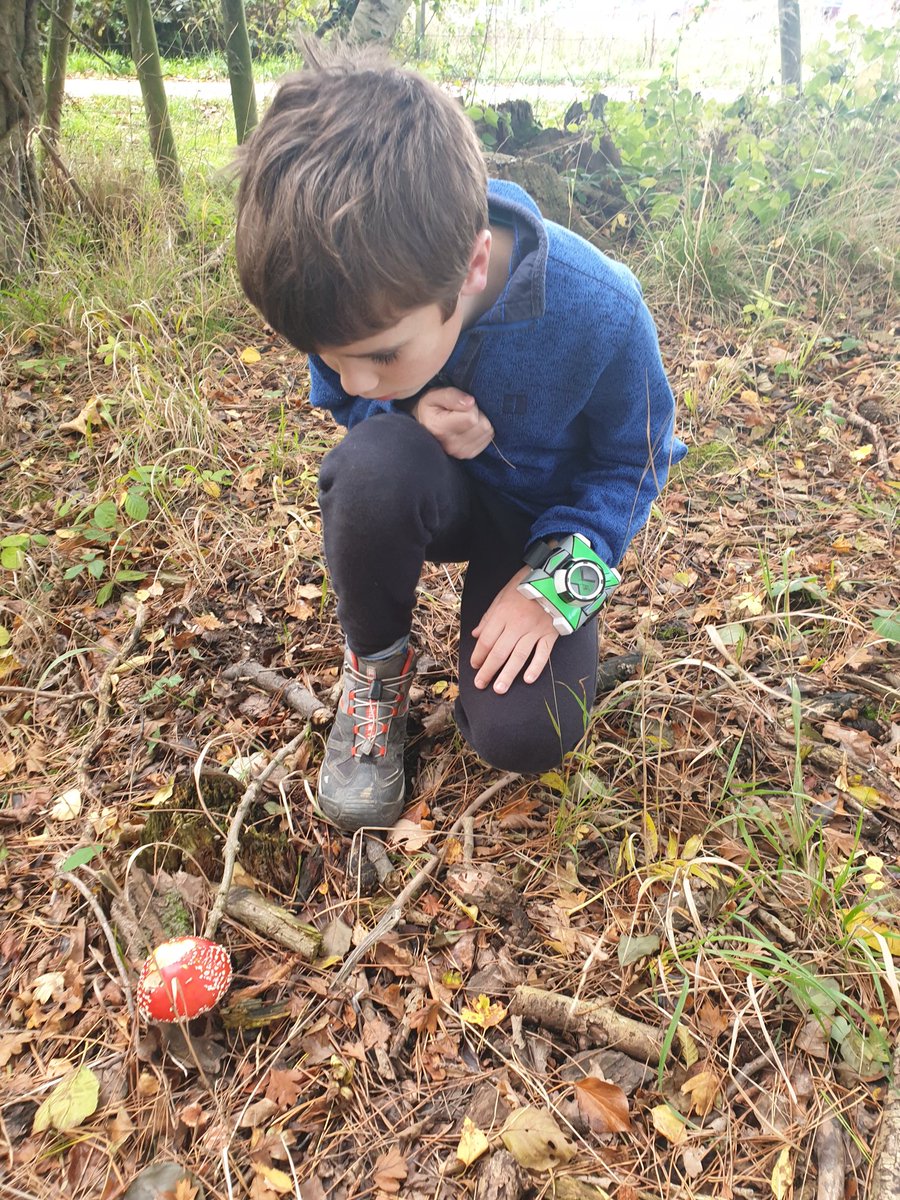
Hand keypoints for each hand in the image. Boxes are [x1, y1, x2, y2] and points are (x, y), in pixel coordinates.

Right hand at [412, 387, 493, 458]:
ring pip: (487, 432)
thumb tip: (471, 402)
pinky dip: (482, 431)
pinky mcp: (468, 455)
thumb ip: (452, 396)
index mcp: (440, 429)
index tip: (460, 404)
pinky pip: (487, 439)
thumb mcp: (435, 395)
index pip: (471, 417)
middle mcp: (451, 445)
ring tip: (465, 419)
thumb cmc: (430, 408)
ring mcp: (460, 452)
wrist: (424, 425)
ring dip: (480, 422)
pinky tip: (469, 428)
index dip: (471, 406)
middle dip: (478, 414)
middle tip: (463, 411)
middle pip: (483, 426)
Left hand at [471, 567, 558, 693]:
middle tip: (481, 684)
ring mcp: (535, 630)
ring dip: (508, 674)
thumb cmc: (527, 585)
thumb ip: (489, 616)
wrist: (556, 578)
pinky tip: (528, 680)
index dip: (479, 654)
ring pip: (519, 656)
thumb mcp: (502, 595)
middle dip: (488, 670)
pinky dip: (536, 667)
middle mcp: (517, 624)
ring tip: (499, 689)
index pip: (487, 639)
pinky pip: (543, 653)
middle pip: (500, 651)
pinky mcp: (550, 634)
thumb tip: (476, 635)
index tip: (474, 665)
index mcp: (503, 613)